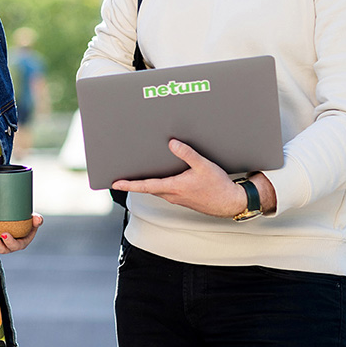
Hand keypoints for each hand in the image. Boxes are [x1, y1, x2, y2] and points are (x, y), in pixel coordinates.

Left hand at [0, 214, 43, 253]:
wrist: (15, 219)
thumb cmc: (26, 221)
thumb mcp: (33, 220)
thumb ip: (37, 220)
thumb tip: (37, 219)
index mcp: (20, 243)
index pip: (15, 246)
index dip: (9, 242)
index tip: (4, 234)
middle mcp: (8, 247)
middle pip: (1, 249)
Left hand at [111, 139, 247, 217]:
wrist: (230, 203)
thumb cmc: (218, 187)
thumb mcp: (203, 166)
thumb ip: (187, 154)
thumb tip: (172, 143)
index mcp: (174, 187)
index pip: (146, 186)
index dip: (129, 184)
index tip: (116, 183)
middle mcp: (172, 195)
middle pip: (147, 188)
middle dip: (133, 183)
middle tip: (119, 178)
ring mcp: (177, 198)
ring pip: (156, 190)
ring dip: (145, 184)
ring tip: (135, 176)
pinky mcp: (183, 198)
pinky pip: (165, 191)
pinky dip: (157, 185)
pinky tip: (159, 178)